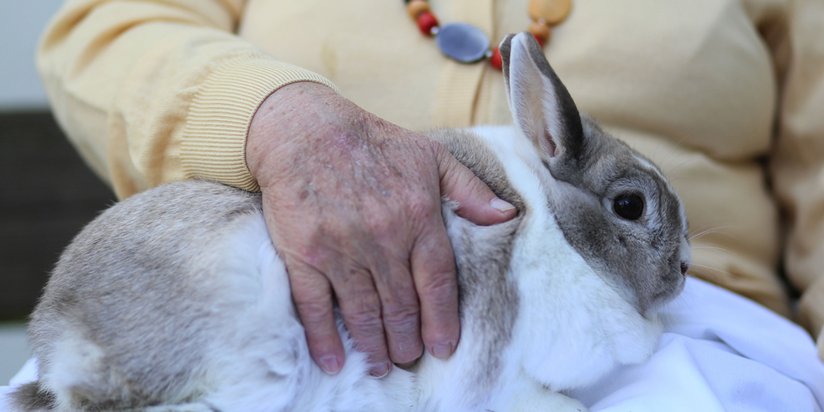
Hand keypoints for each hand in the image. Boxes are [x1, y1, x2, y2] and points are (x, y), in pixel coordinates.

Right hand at [246, 82, 515, 376]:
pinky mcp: (303, 254)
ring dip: (373, 347)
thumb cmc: (373, 144)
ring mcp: (340, 249)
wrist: (305, 130)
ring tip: (381, 366)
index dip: (442, 321)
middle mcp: (382, 238)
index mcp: (417, 216)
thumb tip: (507, 216)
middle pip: (401, 306)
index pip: (437, 282)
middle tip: (409, 359)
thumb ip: (470, 190)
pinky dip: (324, 338)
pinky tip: (333, 360)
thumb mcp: (431, 156)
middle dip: (406, 341)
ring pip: (363, 312)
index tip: (444, 348)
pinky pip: (315, 306)